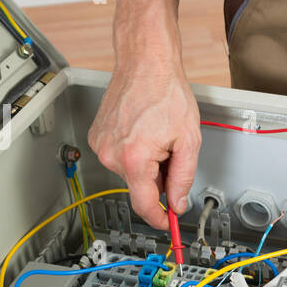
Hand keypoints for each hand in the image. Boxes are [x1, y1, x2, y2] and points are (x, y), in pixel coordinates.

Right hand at [88, 50, 200, 229]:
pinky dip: (135, 151)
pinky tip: (143, 131)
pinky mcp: (97, 136)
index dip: (159, 219)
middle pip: (139, 187)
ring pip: (130, 172)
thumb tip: (177, 203)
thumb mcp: (188, 140)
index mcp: (134, 159)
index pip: (144, 205)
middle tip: (171, 152)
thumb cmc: (166, 92)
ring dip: (146, 163)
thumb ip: (183, 177)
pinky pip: (120, 157)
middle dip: (158, 179)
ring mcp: (101, 145)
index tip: (168, 223)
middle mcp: (111, 154)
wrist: (145, 63)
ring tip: (156, 135)